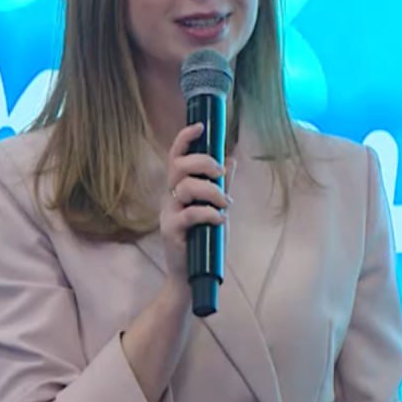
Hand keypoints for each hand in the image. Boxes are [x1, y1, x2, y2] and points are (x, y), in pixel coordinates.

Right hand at [160, 122, 231, 282]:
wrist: (191, 275)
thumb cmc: (203, 240)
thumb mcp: (214, 208)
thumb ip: (221, 185)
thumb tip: (232, 160)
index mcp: (178, 188)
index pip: (175, 156)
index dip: (185, 138)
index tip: (200, 126)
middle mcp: (170, 197)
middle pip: (178, 166)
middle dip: (203, 163)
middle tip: (220, 173)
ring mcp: (169, 214)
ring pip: (186, 188)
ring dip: (212, 191)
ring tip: (226, 204)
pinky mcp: (172, 231)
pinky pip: (190, 213)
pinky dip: (210, 213)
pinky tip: (221, 219)